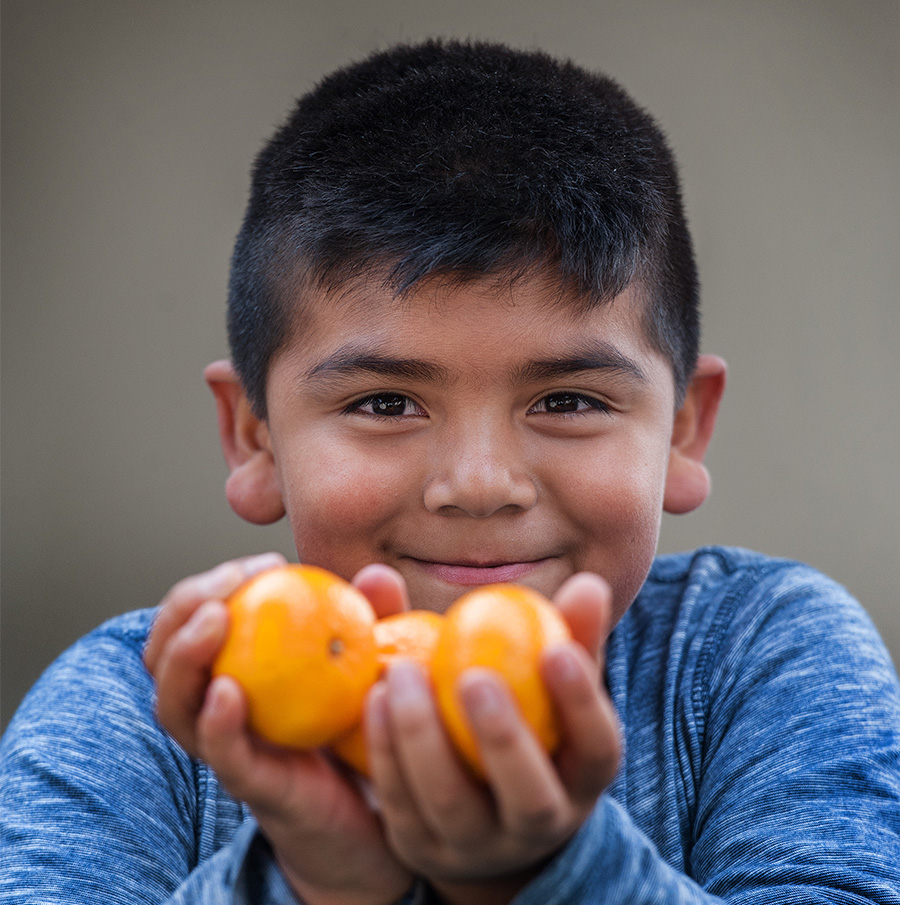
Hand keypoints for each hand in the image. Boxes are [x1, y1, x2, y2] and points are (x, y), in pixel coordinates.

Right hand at [145, 557, 412, 904]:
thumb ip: (373, 618)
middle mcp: (216, 706)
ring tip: (215, 620)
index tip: (266, 560)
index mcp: (234, 667)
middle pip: (163, 655)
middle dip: (184, 608)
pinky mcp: (251, 783)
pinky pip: (220, 753)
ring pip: (174, 705)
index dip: (213, 582)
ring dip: (184, 656)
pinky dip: (215, 723)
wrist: (375, 802)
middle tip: (228, 584)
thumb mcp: (367, 657)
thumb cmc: (360, 719)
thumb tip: (378, 574)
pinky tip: (228, 692)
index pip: (194, 618)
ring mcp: (228, 746)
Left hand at [365, 572, 620, 904]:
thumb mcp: (553, 685)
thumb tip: (588, 582)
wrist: (487, 808)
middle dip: (503, 738)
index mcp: (581, 778)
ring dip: (423, 738)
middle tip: (474, 675)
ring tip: (402, 672)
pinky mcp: (422, 848)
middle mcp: (538, 823)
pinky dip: (385, 751)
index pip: (598, 746)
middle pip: (530, 795)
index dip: (582, 704)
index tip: (556, 650)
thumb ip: (568, 634)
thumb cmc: (531, 720)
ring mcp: (478, 844)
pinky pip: (401, 803)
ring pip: (452, 804)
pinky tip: (371, 696)